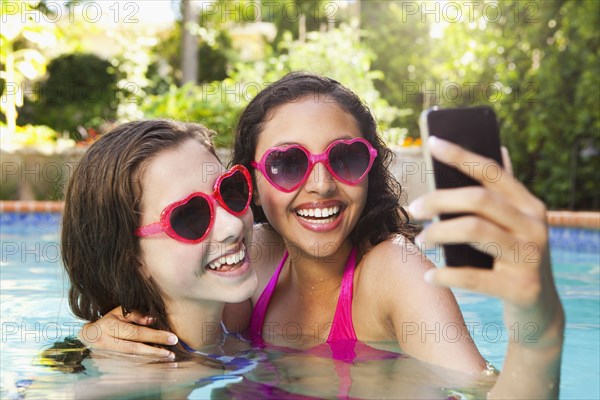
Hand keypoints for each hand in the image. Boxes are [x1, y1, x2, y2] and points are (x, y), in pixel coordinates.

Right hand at [78, 306, 178, 360]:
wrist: (88, 337)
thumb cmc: (108, 321)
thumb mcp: (118, 312)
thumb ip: (135, 314)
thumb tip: (152, 319)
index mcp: (109, 327)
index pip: (135, 332)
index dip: (154, 335)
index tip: (172, 337)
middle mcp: (107, 343)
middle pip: (135, 349)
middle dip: (156, 351)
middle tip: (172, 353)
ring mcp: (108, 355)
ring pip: (133, 360)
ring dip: (152, 360)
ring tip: (168, 359)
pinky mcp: (110, 363)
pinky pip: (130, 365)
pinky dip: (145, 365)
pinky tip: (158, 364)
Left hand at [409, 137, 563, 344]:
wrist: (539, 310)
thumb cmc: (514, 259)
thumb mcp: (515, 225)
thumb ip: (503, 194)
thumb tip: (499, 149)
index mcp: (530, 205)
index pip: (492, 172)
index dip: (461, 155)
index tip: (431, 142)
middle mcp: (535, 226)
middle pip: (479, 199)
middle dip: (439, 199)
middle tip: (413, 209)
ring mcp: (531, 256)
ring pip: (475, 230)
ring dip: (439, 232)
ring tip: (421, 240)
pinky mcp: (522, 288)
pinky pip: (474, 276)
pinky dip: (446, 274)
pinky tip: (429, 275)